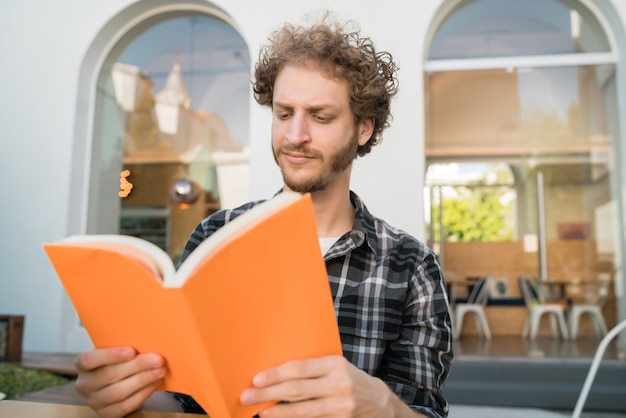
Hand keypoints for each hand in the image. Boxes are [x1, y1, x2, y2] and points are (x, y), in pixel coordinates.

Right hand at [74, 347, 166, 417]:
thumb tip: (147, 338)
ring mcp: (94, 401)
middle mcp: (85, 384)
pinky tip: (155, 383)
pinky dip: (143, 393)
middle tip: (158, 360)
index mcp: (83, 363)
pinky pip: (126, 405)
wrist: (115, 382)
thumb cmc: (116, 361)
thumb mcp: (114, 351)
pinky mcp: (106, 413)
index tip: (131, 351)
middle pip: (110, 375)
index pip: (90, 359)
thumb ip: (124, 346)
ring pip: (119, 392)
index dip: (110, 355)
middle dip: (137, 366)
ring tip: (160, 371)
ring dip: (143, 380)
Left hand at [239, 355, 422, 416]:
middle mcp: (339, 385)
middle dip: (268, 393)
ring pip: (301, 411)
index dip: (276, 374)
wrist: (382, 405)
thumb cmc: (352, 381)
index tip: (256, 379)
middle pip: (296, 390)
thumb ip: (313, 369)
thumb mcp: (337, 367)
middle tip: (246, 396)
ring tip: (259, 411)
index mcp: (335, 364)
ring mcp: (340, 406)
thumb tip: (278, 372)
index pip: (299, 368)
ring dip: (276, 411)